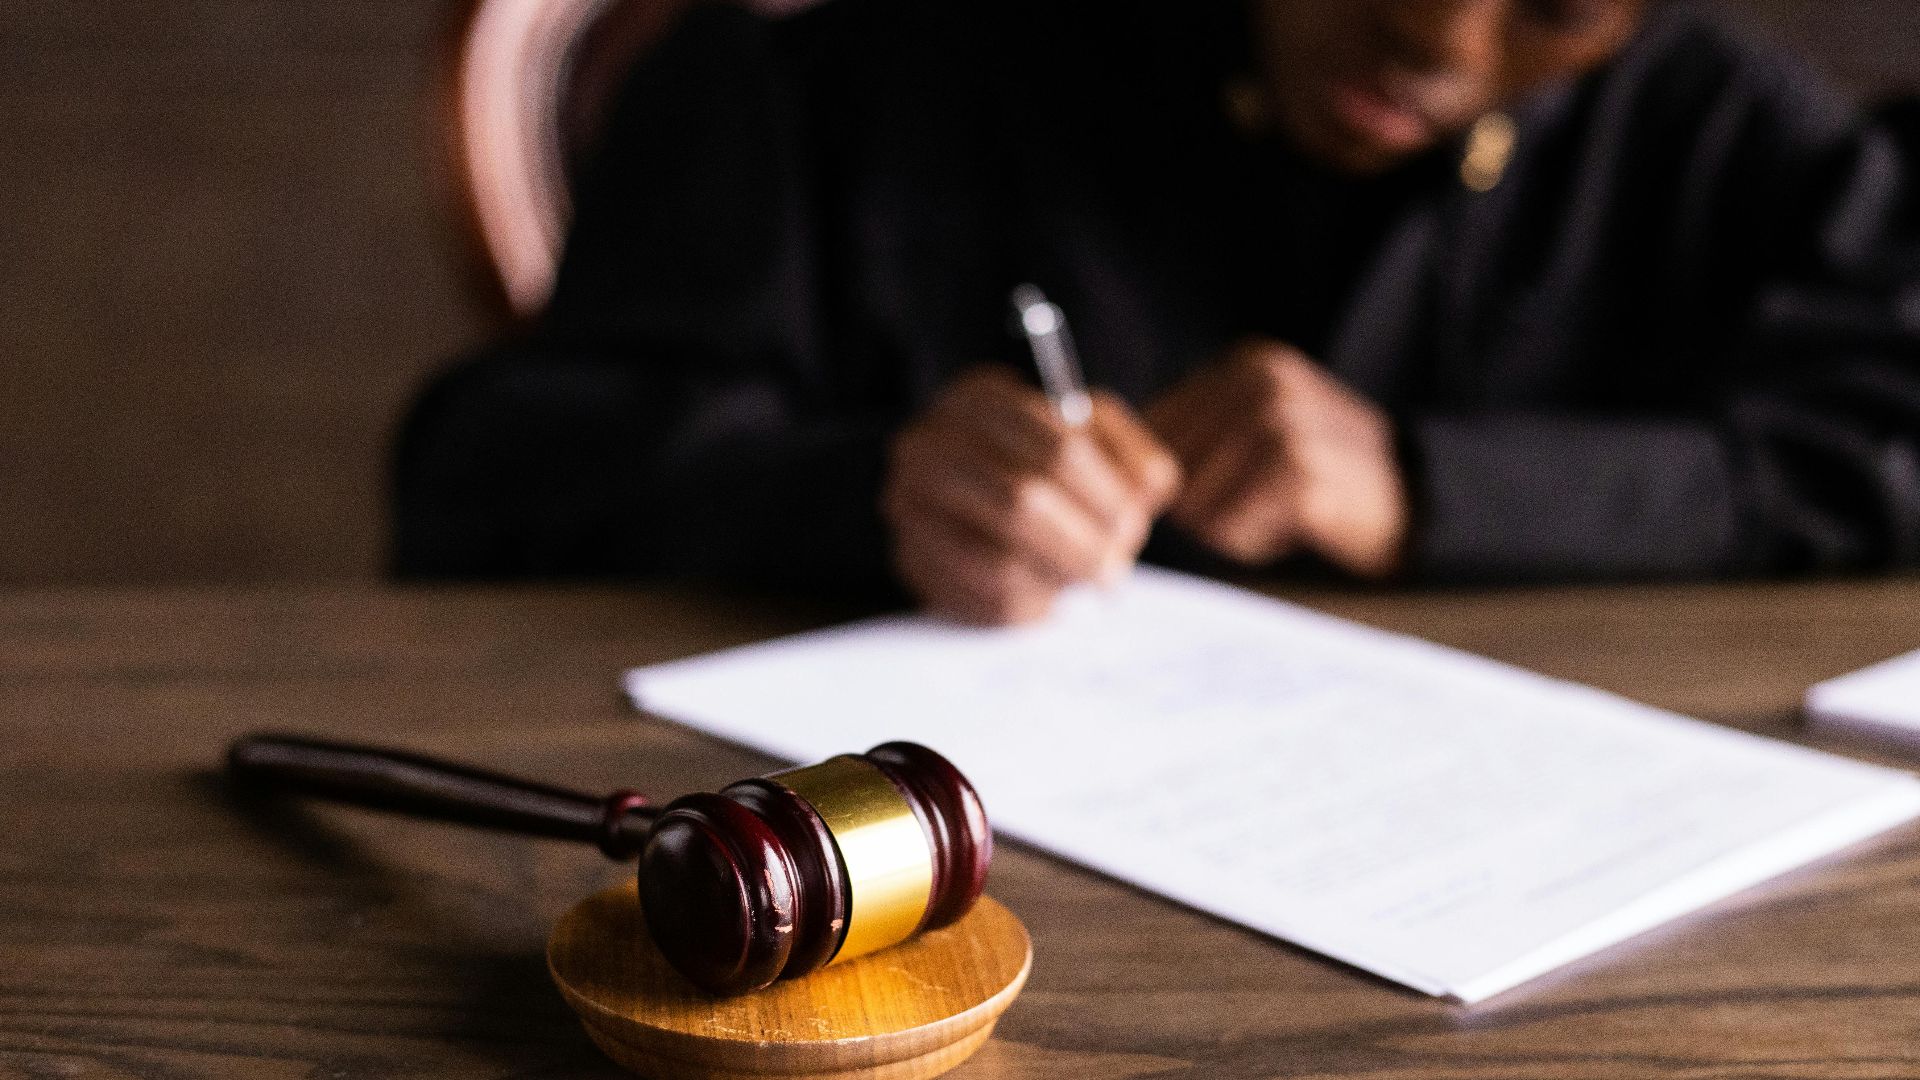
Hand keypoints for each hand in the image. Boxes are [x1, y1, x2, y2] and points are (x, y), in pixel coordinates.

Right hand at [883, 367, 1180, 624]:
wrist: (973, 495)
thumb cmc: (1046, 463)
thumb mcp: (1095, 438)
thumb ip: (1131, 455)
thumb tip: (1146, 490)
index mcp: (978, 399)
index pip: (1058, 448)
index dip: (1105, 495)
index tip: (1132, 524)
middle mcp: (928, 445)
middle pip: (1022, 502)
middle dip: (1083, 544)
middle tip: (1115, 570)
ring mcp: (909, 504)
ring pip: (999, 562)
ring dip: (1058, 580)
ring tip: (1084, 582)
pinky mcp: (911, 560)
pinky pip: (981, 600)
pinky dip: (1030, 606)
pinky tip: (1049, 596)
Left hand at [1146, 340, 1408, 577]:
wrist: (1414, 501)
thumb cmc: (1322, 475)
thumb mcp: (1263, 429)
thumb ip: (1198, 434)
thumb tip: (1116, 469)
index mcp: (1248, 364)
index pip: (1156, 425)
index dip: (1166, 475)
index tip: (1199, 493)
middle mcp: (1262, 382)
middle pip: (1170, 466)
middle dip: (1198, 503)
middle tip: (1251, 507)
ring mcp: (1283, 422)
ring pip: (1196, 500)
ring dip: (1226, 525)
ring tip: (1275, 513)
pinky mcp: (1299, 472)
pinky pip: (1231, 527)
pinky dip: (1252, 541)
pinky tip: (1291, 527)